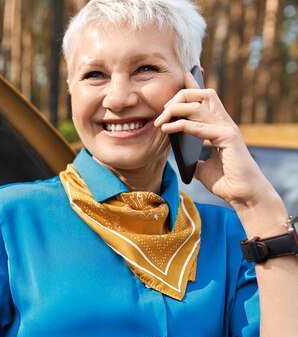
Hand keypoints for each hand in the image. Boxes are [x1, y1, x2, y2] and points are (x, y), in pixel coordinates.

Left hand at [154, 72, 277, 210]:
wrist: (241, 195)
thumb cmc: (224, 181)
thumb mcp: (200, 167)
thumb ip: (190, 158)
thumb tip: (177, 157)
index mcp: (220, 125)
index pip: (206, 98)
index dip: (193, 84)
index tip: (181, 76)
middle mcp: (224, 122)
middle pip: (203, 93)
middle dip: (180, 95)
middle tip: (162, 110)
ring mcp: (227, 128)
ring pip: (199, 105)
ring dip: (175, 109)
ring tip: (160, 121)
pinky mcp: (227, 138)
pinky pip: (198, 126)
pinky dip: (180, 125)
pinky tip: (166, 130)